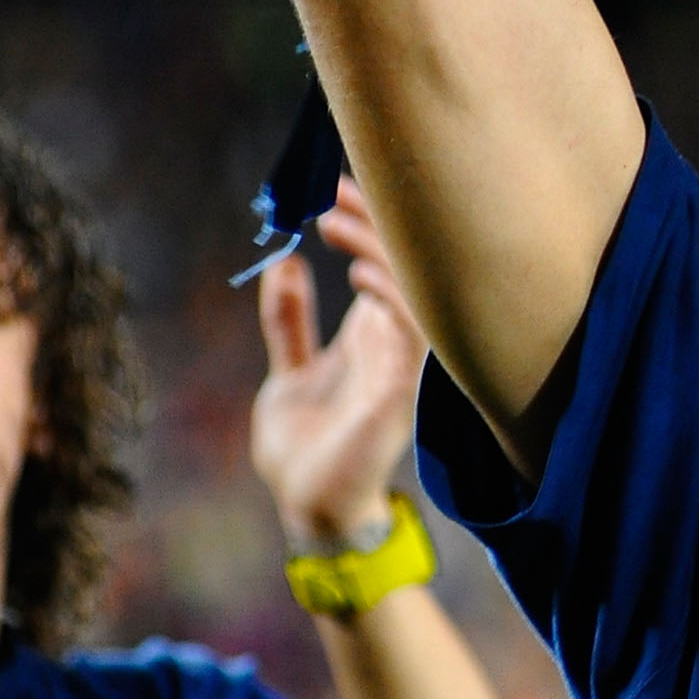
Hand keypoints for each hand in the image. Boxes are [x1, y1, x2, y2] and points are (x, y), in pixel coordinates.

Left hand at [251, 180, 425, 552]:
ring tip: (337, 222)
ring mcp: (400, 367)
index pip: (384, 262)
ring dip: (380, 251)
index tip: (332, 188)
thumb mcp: (288, 373)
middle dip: (374, 222)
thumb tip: (284, 262)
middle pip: (403, 266)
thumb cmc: (303, 449)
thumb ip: (289, 322)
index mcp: (373, 334)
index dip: (366, 222)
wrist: (306, 510)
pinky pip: (411, 336)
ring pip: (414, 289)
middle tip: (335, 190)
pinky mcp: (397, 395)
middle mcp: (394, 344)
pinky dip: (392, 301)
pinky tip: (360, 280)